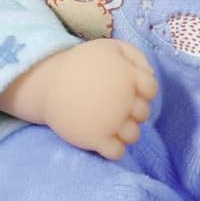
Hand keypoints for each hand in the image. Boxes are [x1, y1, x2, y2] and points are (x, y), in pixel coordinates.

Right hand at [0, 38, 157, 159]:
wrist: (48, 84)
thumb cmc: (82, 64)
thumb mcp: (109, 48)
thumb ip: (135, 56)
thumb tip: (149, 75)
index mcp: (127, 76)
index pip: (152, 89)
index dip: (144, 90)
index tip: (130, 89)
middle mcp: (122, 101)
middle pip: (143, 113)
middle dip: (134, 111)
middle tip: (116, 106)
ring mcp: (109, 122)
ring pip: (134, 136)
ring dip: (126, 131)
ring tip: (112, 122)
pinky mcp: (95, 139)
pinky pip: (117, 153)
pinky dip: (115, 149)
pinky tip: (106, 138)